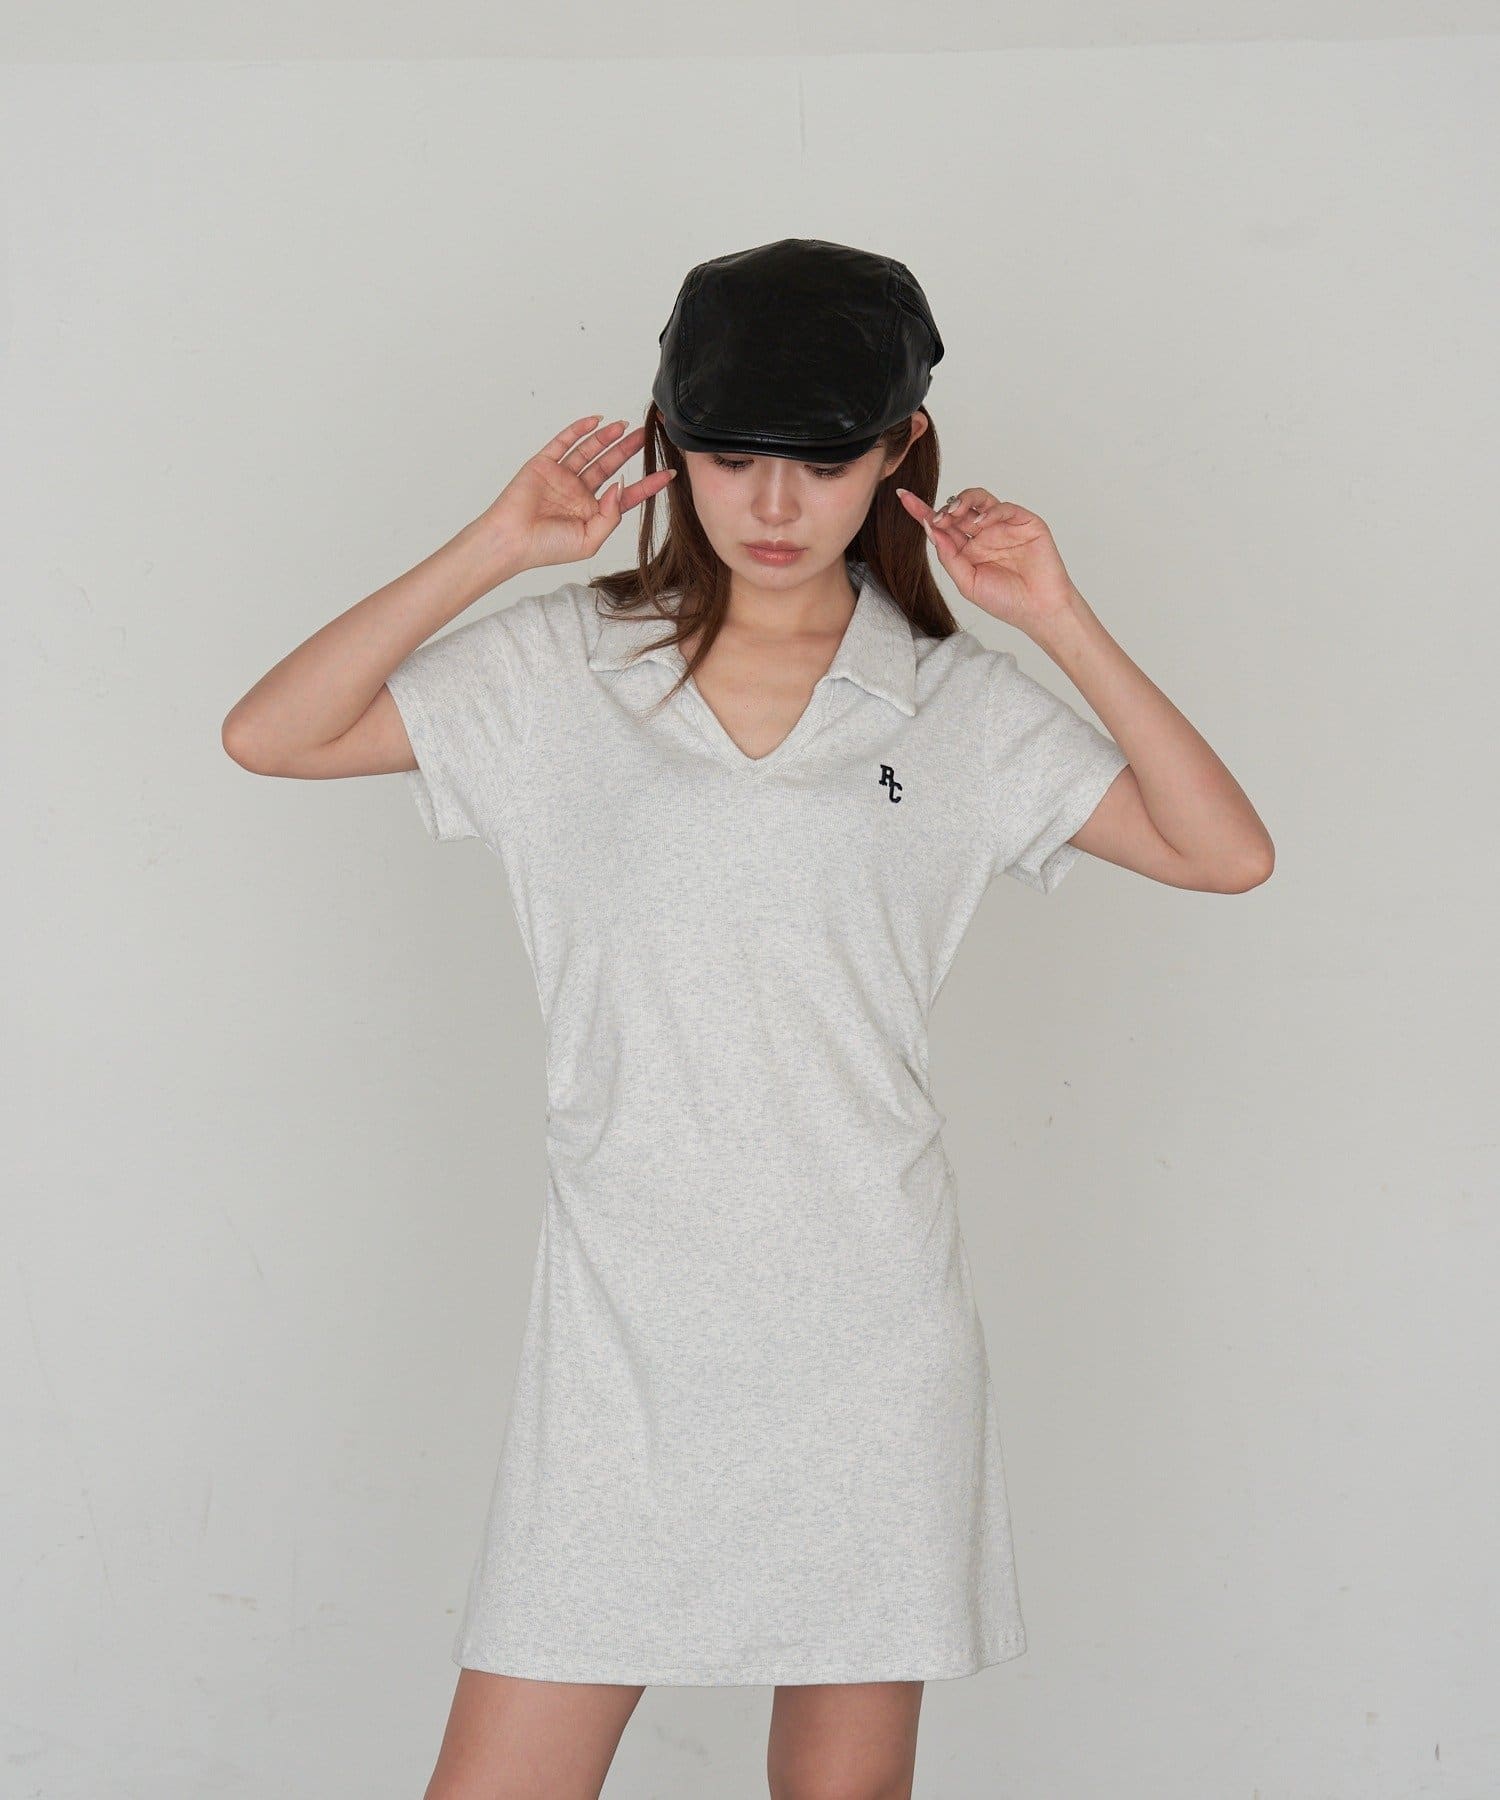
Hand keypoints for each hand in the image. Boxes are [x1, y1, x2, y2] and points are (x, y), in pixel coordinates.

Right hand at [477, 413, 676, 570]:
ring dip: (607, 438)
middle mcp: (578, 492)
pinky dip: (579, 430)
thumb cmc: (547, 547)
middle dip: (629, 450)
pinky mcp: (544, 464)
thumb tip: (622, 484)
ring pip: (590, 451)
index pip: (626, 494)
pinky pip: (564, 443)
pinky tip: (596, 421)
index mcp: (591, 512)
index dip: (648, 484)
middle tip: (647, 435)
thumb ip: (611, 515)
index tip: (668, 472)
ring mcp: (561, 476)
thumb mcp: (590, 540)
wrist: (511, 541)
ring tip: (625, 426)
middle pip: (610, 465)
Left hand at [895, 485, 1081, 637]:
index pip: (942, 525)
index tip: (904, 497)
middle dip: (944, 509)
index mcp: (967, 548)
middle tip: (937, 518)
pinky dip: (991, 511)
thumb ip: (949, 556)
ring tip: (953, 512)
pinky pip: (1004, 507)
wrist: (1039, 610)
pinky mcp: (1025, 522)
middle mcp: (983, 534)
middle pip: (958, 509)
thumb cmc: (1006, 601)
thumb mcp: (967, 582)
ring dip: (963, 500)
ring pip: (979, 500)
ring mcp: (1003, 526)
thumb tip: (930, 530)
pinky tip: (981, 523)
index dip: (922, 511)